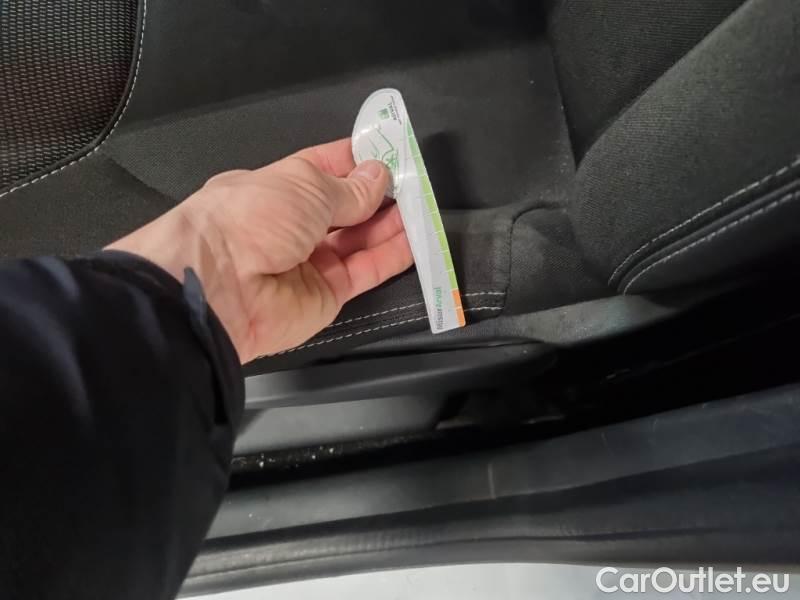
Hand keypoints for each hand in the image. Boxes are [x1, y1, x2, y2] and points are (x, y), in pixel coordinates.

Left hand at [108, 139, 412, 362]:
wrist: (220, 287)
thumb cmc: (251, 218)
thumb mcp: (303, 186)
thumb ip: (349, 188)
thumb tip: (378, 176)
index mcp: (275, 189)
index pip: (323, 169)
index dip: (356, 160)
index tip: (391, 151)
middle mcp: (291, 225)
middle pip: (345, 207)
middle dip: (378, 194)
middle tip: (415, 182)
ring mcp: (309, 261)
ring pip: (359, 240)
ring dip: (390, 224)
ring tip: (423, 208)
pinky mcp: (327, 294)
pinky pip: (365, 271)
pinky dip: (391, 256)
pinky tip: (416, 240)